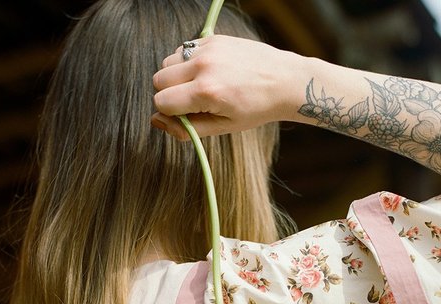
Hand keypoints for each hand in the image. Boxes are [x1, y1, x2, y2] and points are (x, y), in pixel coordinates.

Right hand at [151, 35, 298, 138]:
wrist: (283, 81)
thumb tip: (157, 122)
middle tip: (191, 102)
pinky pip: (183, 49)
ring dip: (176, 77)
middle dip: (169, 94)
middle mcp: (203, 67)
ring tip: (199, 86)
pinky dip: (187, 63)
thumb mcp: (222, 127)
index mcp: (205, 92)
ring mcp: (207, 49)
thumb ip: (187, 129)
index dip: (169, 113)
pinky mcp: (212, 38)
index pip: (161, 102)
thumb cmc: (255, 109)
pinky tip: (207, 72)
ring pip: (168, 62)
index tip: (185, 116)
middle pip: (158, 80)